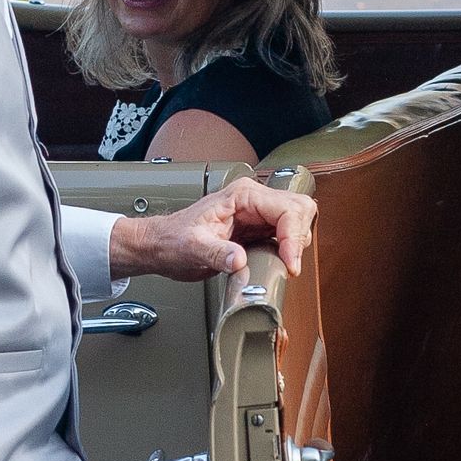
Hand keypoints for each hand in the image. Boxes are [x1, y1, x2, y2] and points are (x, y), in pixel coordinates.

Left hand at [108, 177, 315, 283]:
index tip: (289, 263)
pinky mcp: (257, 230)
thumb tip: (239, 260)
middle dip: (299, 237)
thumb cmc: (172, 240)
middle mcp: (253, 201)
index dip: (293, 237)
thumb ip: (216, 254)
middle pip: (299, 209)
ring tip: (285, 266)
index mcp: (242, 195)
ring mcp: (257, 214)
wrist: (161, 246)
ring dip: (297, 244)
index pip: (286, 208)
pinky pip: (286, 235)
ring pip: (297, 221)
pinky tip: (279, 264)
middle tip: (290, 265)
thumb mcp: (191, 248)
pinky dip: (289, 250)